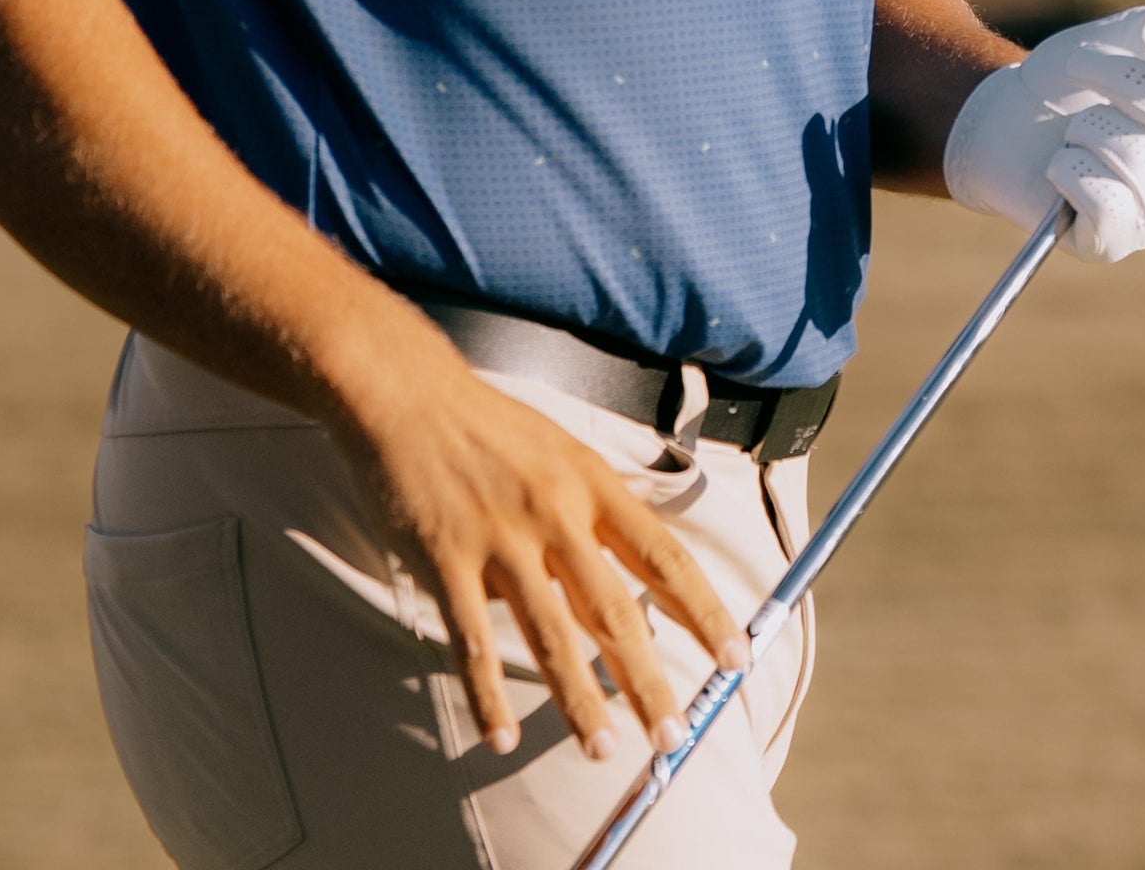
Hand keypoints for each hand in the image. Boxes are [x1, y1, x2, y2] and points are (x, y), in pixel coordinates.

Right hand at [331, 345, 743, 762]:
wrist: (407, 394)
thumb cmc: (491, 427)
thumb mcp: (566, 450)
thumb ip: (601, 506)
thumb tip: (644, 558)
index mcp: (595, 488)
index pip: (667, 559)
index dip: (706, 613)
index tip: (737, 660)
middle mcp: (557, 515)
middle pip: (615, 612)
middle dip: (649, 681)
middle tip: (673, 738)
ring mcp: (500, 540)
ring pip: (551, 637)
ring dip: (580, 701)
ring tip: (603, 750)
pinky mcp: (444, 560)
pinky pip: (471, 641)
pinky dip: (486, 695)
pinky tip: (501, 738)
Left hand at [940, 0, 1144, 260]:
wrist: (1004, 124)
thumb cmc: (1074, 81)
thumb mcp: (1127, 36)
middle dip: (1116, 77)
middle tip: (1078, 61)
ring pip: (1132, 155)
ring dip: (1083, 128)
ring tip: (1072, 132)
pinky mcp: (1113, 242)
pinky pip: (1101, 198)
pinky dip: (1067, 170)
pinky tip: (1060, 168)